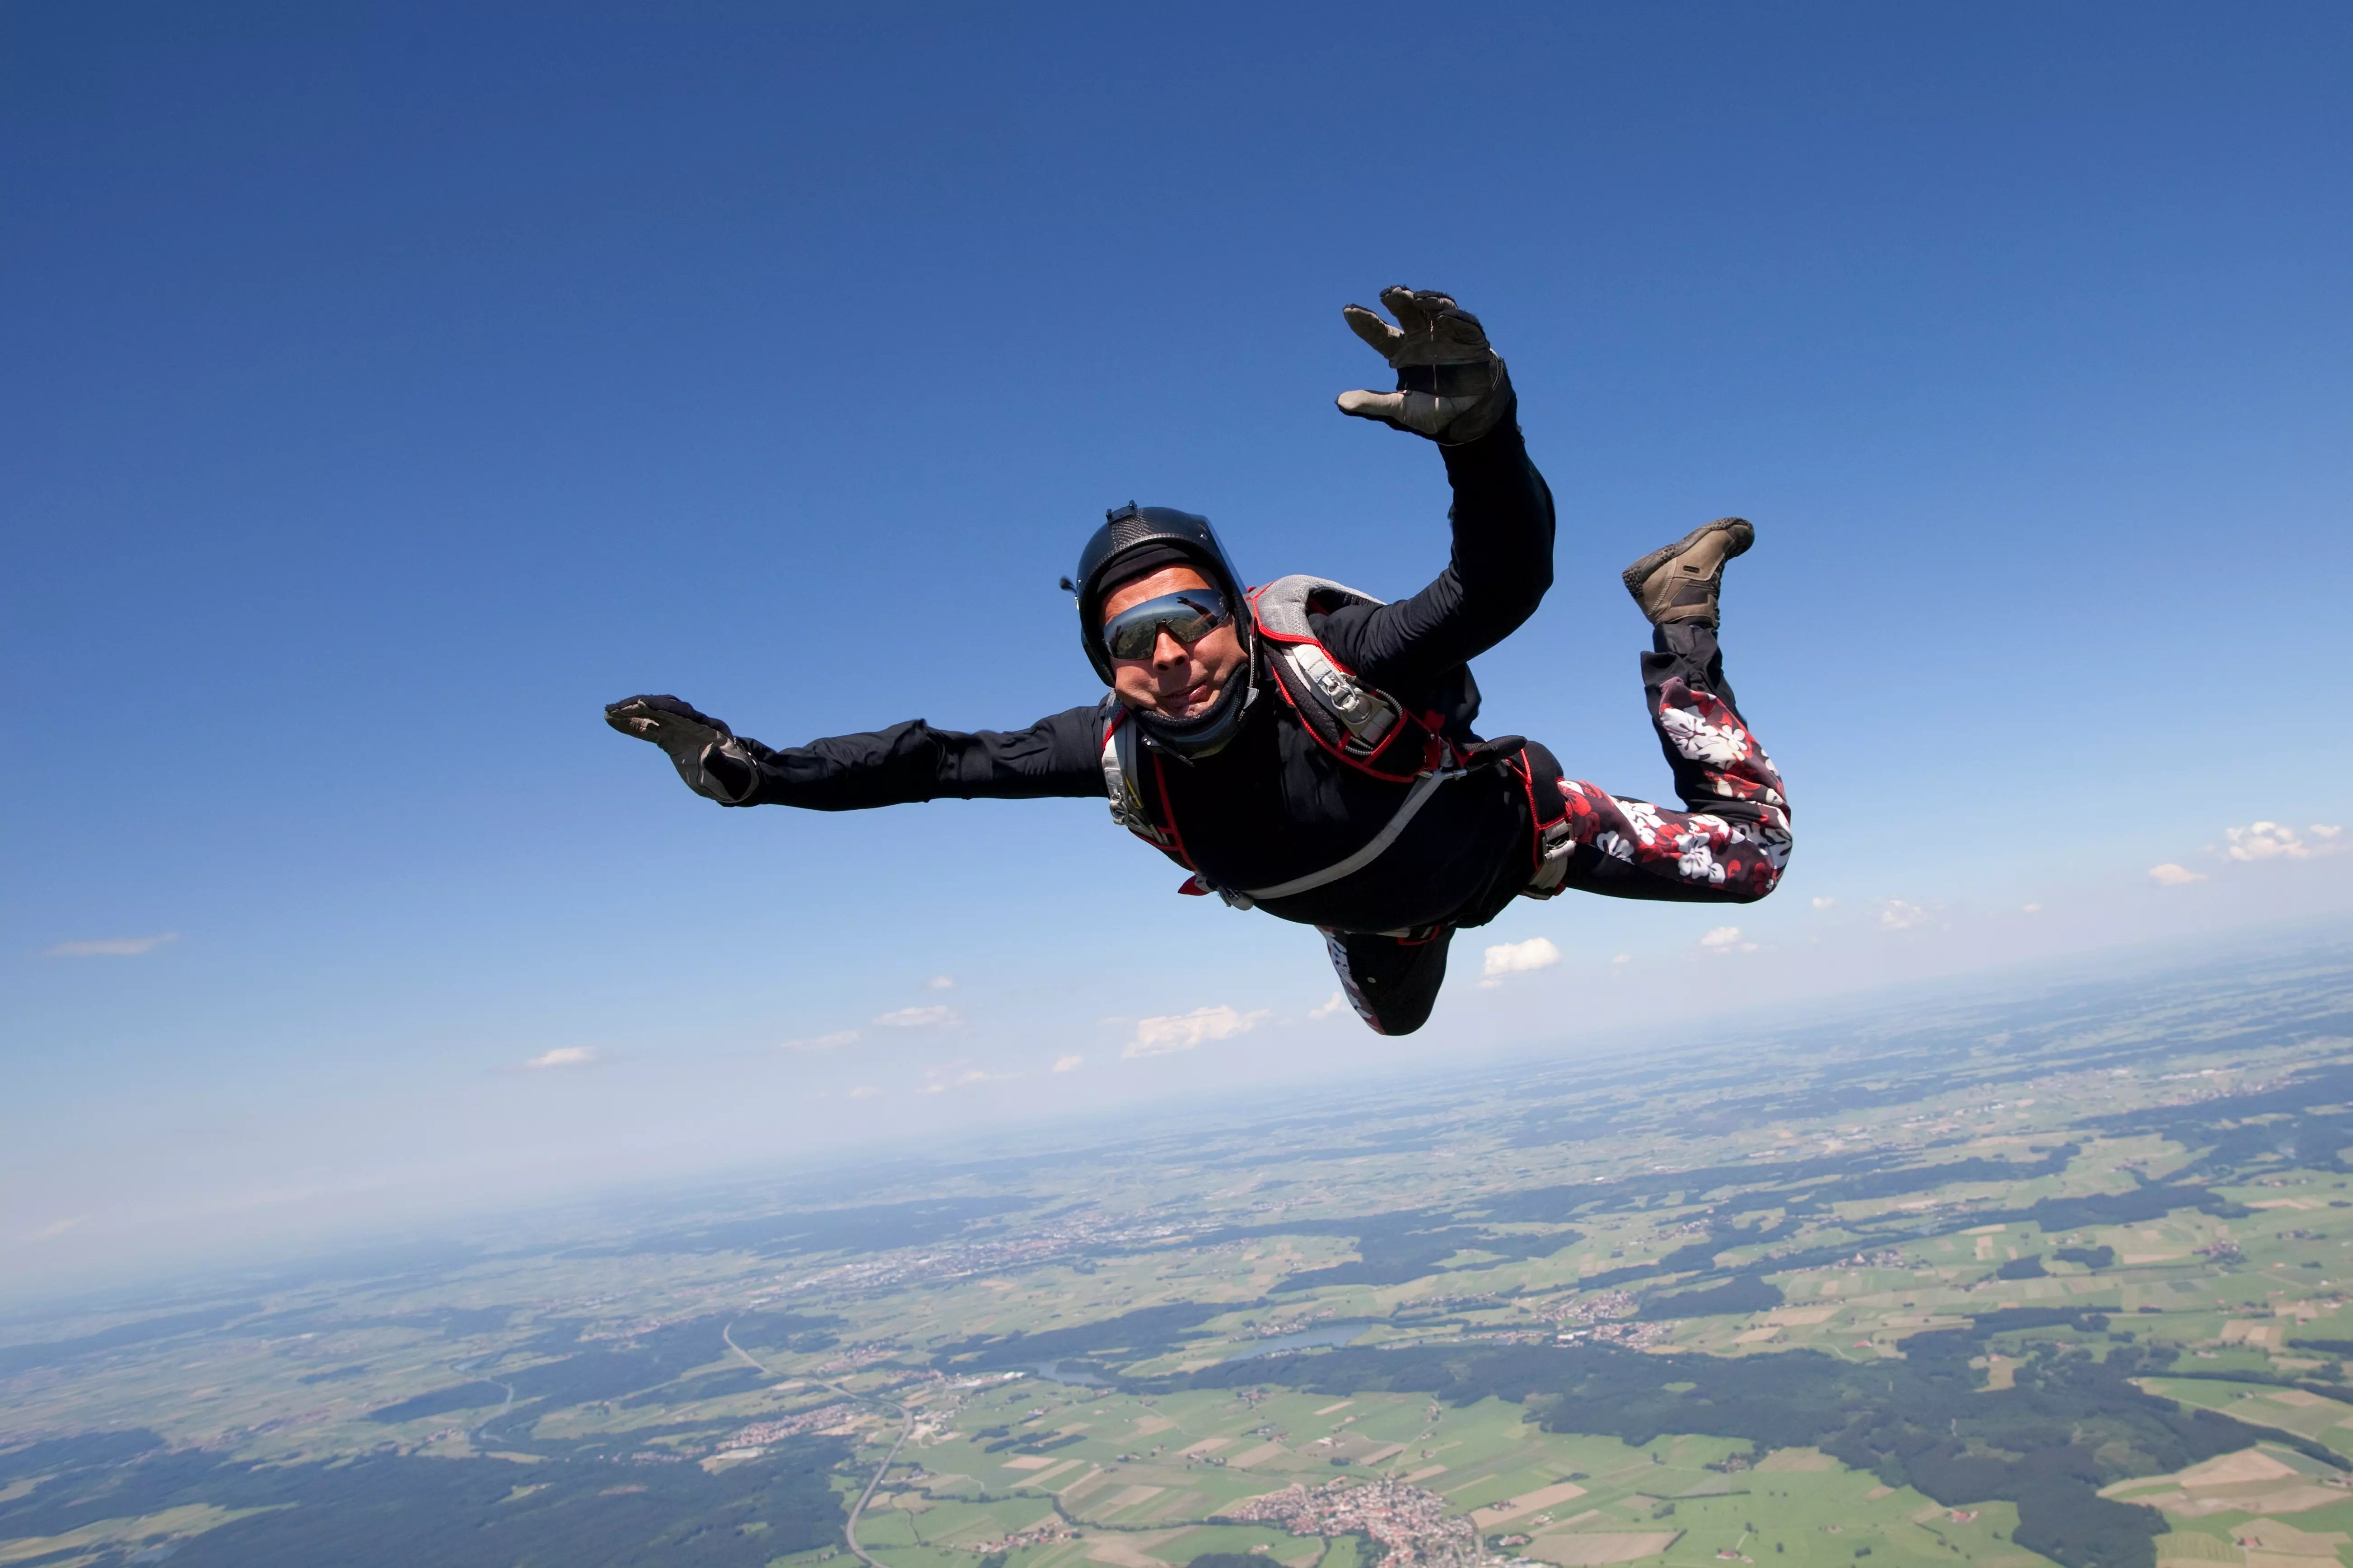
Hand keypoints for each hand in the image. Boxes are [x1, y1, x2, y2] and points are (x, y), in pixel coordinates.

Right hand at [604, 694, 756, 802]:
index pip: (683, 714)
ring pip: (655, 715)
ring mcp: (683, 730)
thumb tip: (708, 753)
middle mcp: (695, 725)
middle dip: (641, 706)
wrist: (740, 781)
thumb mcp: (734, 776)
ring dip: (633, 713)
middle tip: (616, 708)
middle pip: (665, 708)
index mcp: (710, 731)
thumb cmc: (739, 779)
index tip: (643, 704)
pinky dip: (634, 725)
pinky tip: (614, 722)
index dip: (663, 708)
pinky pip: (651, 729)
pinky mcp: (673, 740)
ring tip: (609, 713)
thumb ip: (721, 766)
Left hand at [1335, 286, 1513, 443]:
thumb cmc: (1434, 413)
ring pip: (1435, 308)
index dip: (1365, 322)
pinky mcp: (1471, 339)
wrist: (1470, 420)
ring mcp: (1446, 335)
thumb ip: (1373, 403)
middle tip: (1387, 294)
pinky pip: (1464, 324)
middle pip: (1406, 311)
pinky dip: (1455, 318)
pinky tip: (1443, 317)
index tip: (1348, 311)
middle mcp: (1421, 337)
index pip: (1379, 333)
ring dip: (1426, 300)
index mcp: (1402, 352)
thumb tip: (1339, 402)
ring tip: (1414, 297)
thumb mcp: (1400, 410)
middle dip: (1398, 300)